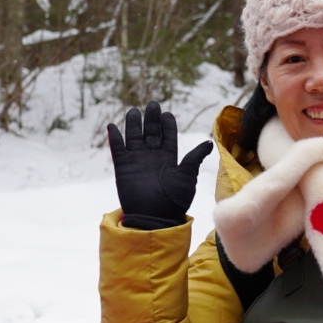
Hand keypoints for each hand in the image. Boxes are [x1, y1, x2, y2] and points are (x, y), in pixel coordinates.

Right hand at [107, 102, 212, 229]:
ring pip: (134, 136)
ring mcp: (137, 160)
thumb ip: (194, 158)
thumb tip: (209, 143)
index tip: (167, 113)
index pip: (168, 134)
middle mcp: (153, 156)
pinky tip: (112, 126)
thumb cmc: (174, 200)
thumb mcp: (187, 177)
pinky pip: (118, 148)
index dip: (167, 123)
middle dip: (151, 118)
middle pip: (151, 131)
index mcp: (169, 157)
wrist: (155, 217)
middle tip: (152, 105)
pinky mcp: (123, 167)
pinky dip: (114, 138)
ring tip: (134, 111)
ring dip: (133, 123)